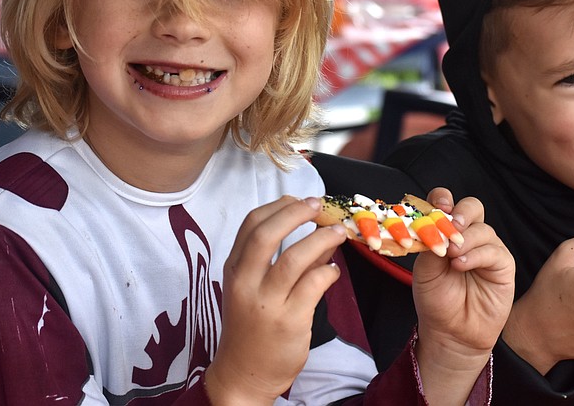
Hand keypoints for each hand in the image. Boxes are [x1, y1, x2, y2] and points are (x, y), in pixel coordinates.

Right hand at [205, 196, 345, 404]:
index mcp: (234, 269)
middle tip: (319, 205)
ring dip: (321, 239)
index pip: (251, 224)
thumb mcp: (253, 290)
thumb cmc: (250, 327)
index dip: (278, 206)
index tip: (298, 199)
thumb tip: (316, 233)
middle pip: (267, 234)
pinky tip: (333, 271)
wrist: (243, 374)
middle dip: (296, 212)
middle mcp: (245, 282)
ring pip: (295, 258)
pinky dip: (328, 271)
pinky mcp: (289, 321)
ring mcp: (267, 302)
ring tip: (339, 232)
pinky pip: (314, 285)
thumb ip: (279, 261)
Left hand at [411, 188, 514, 403]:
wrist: (451, 332)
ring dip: (465, 239)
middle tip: (449, 224)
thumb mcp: (424, 270)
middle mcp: (469, 236)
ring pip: (483, 229)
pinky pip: (494, 251)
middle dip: (461, 212)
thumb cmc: (436, 300)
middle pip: (472, 207)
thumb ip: (429, 244)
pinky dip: (476, 255)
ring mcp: (488, 249)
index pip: (447, 203)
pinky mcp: (503, 265)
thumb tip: (434, 226)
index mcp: (448, 231)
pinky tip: (461, 265)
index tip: (436, 206)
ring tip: (451, 256)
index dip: (442, 199)